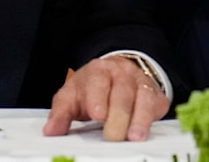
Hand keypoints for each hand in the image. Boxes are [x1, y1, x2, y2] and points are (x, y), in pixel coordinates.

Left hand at [42, 56, 169, 141]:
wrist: (117, 71)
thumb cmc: (91, 89)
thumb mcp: (71, 96)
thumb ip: (61, 113)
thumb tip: (51, 131)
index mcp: (98, 71)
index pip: (98, 83)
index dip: (98, 98)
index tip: (98, 114)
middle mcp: (122, 73)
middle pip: (122, 93)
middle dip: (118, 115)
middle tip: (112, 136)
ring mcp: (141, 82)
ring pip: (143, 98)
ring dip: (140, 118)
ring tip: (135, 137)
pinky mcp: (155, 95)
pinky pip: (157, 105)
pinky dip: (153, 118)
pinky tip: (146, 132)